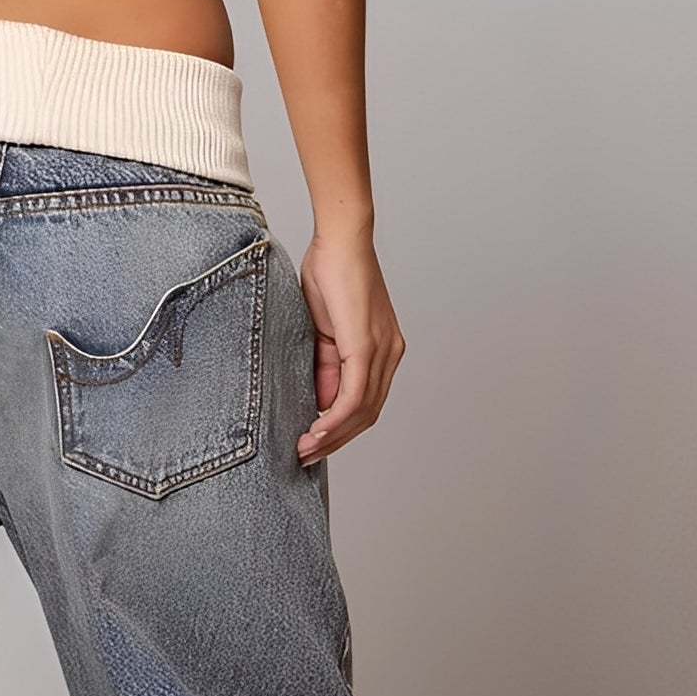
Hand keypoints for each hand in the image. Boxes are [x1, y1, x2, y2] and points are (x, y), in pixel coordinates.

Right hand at [294, 229, 405, 464]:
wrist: (340, 239)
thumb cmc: (329, 274)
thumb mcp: (323, 333)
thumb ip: (326, 368)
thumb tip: (320, 402)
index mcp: (383, 351)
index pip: (367, 405)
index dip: (341, 430)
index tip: (314, 444)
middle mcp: (390, 353)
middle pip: (367, 416)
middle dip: (336, 441)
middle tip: (306, 456)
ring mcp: (383, 350)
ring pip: (363, 412)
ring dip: (333, 436)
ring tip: (306, 449)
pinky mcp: (368, 346)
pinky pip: (355, 396)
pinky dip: (335, 418)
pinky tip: (316, 430)